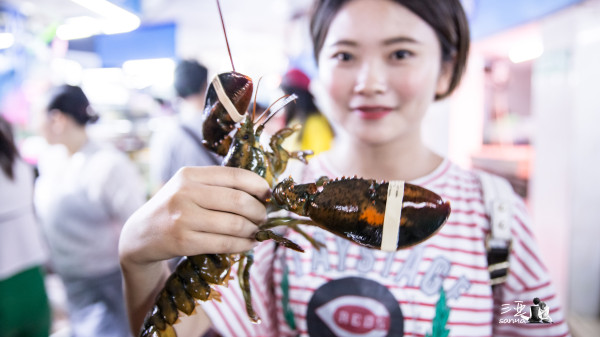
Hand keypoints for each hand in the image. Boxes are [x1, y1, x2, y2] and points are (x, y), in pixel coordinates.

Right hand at [118, 166, 269, 332]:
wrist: (140, 235)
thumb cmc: (174, 208)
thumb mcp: (188, 187)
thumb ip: (218, 186)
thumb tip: (263, 191)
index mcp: (190, 174)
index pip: (235, 175)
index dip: (259, 186)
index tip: (269, 195)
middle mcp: (185, 193)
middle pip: (239, 201)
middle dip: (259, 211)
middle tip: (264, 218)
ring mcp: (183, 218)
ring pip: (235, 224)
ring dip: (253, 230)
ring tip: (257, 232)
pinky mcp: (183, 242)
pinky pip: (225, 243)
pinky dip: (243, 245)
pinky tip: (248, 244)